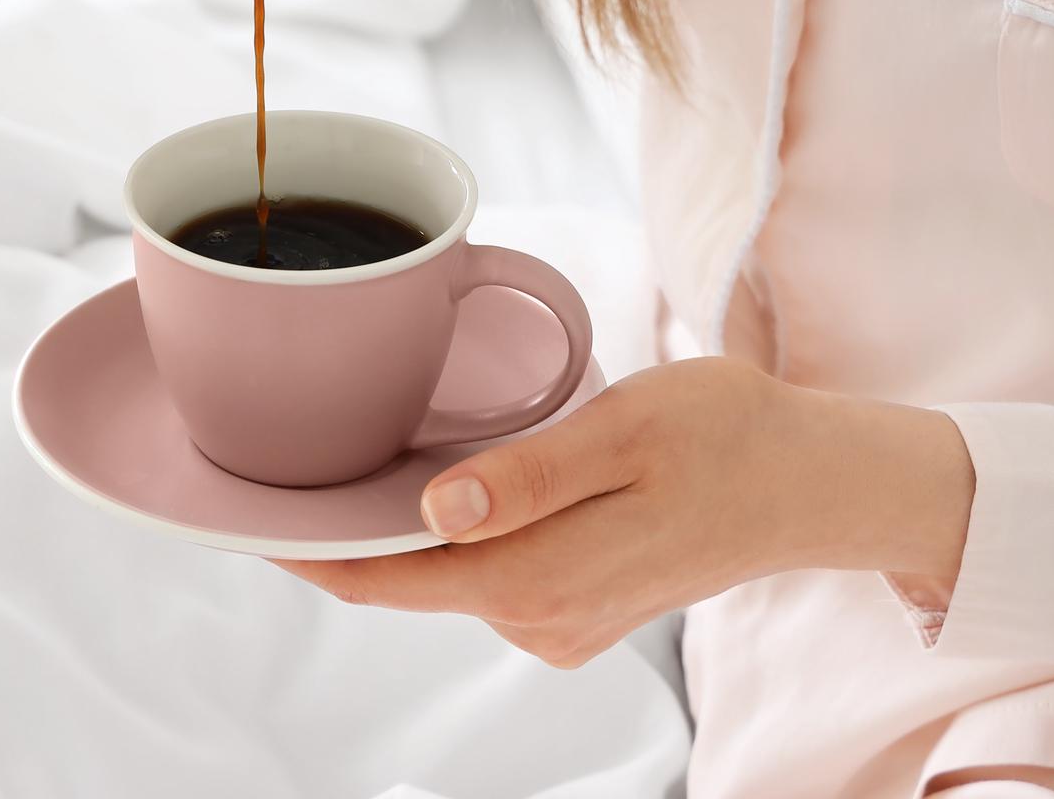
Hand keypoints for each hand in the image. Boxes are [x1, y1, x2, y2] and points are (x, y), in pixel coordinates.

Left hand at [274, 356, 974, 667]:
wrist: (816, 481)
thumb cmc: (729, 436)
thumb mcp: (626, 431)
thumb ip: (529, 475)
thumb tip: (438, 508)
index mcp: (541, 580)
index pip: (387, 580)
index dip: (306, 551)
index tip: (237, 517)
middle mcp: (540, 619)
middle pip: (403, 578)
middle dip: (338, 530)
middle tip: (273, 462)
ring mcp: (557, 621)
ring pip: (441, 572)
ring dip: (394, 524)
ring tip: (341, 455)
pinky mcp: (573, 605)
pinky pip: (480, 570)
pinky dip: (446, 530)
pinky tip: (431, 478)